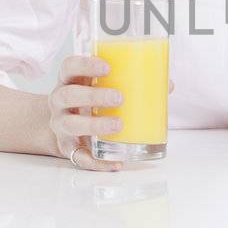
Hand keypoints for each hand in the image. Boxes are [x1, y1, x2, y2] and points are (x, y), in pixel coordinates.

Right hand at [48, 54, 173, 172]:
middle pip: (67, 95)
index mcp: (70, 81)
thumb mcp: (103, 88)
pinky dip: (97, 162)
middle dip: (93, 96)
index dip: (84, 64)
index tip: (107, 66)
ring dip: (94, 125)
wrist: (66, 129)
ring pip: (70, 125)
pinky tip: (115, 163)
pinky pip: (79, 157)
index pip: (69, 67)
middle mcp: (60, 102)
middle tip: (119, 98)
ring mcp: (61, 125)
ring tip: (118, 125)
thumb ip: (131, 83)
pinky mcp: (67, 148)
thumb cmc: (91, 102)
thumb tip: (167, 84)